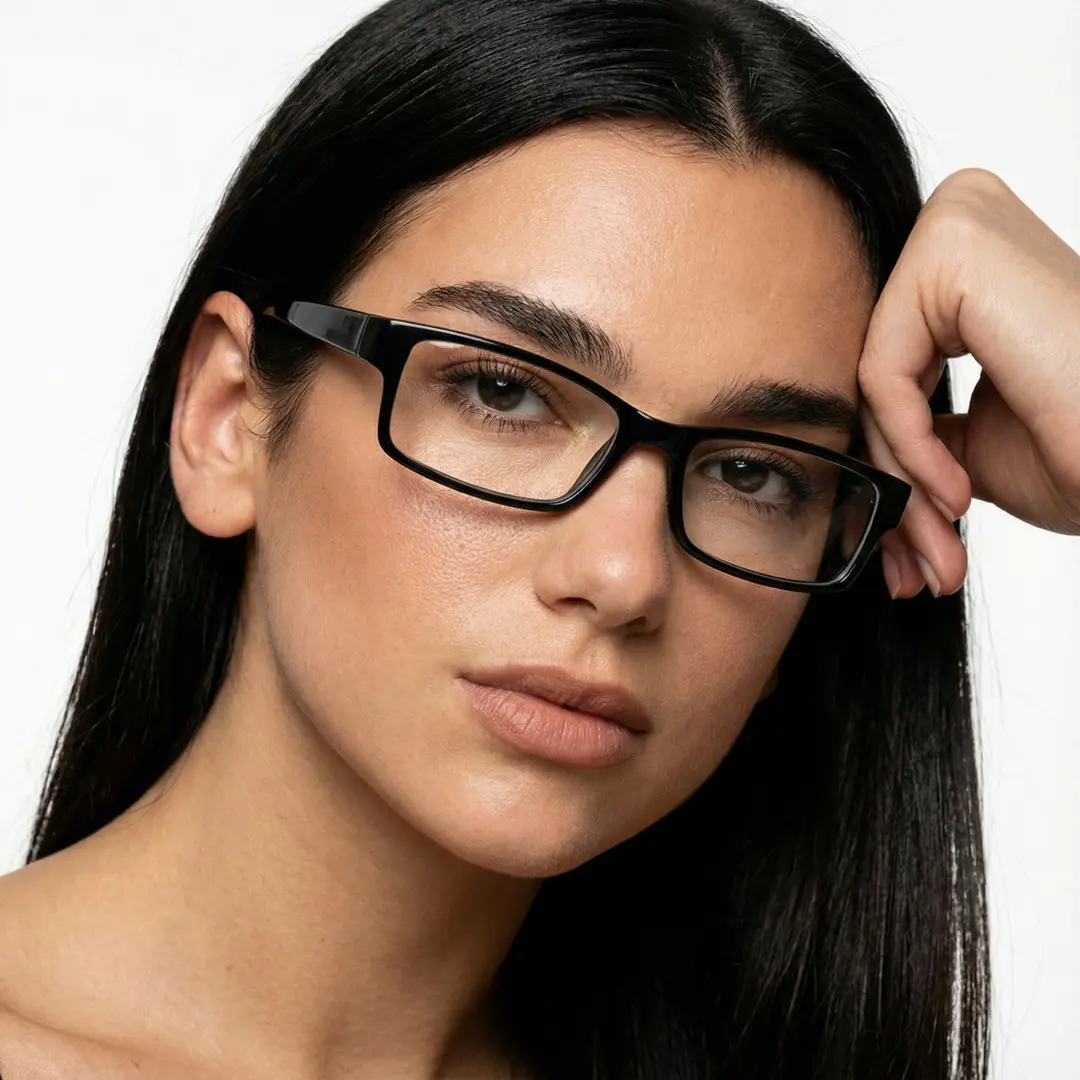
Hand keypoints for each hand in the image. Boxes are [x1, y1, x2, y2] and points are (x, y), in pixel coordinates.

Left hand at [856, 167, 1079, 598]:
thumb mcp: (975, 442)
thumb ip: (911, 432)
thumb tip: (857, 466)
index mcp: (967, 261)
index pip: (890, 373)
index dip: (897, 467)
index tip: (908, 545)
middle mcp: (960, 221)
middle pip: (879, 379)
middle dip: (896, 485)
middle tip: (917, 564)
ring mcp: (956, 224)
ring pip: (876, 384)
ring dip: (904, 483)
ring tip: (939, 546)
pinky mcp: (951, 248)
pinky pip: (885, 373)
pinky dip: (912, 448)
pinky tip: (956, 492)